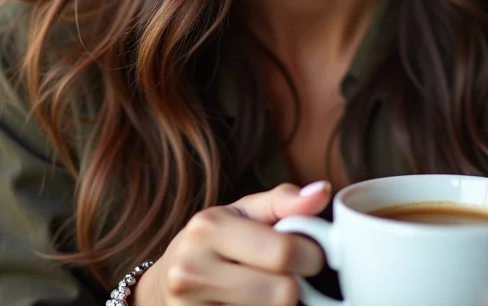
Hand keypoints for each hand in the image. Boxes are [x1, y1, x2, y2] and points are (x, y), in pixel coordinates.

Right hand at [134, 181, 331, 305]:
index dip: (312, 256)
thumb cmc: (213, 242)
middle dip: (297, 285)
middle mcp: (192, 269)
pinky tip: (249, 305)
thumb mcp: (242, 212)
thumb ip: (283, 201)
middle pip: (283, 293)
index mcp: (208, 227)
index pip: (284, 252)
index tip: (311, 255)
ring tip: (263, 290)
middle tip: (290, 276)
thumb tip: (323, 192)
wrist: (165, 285)